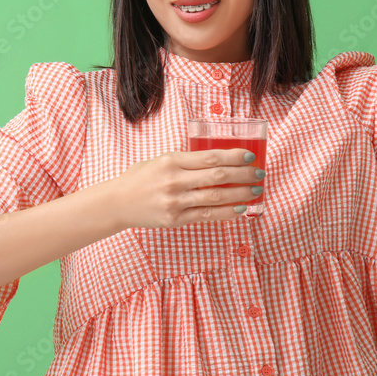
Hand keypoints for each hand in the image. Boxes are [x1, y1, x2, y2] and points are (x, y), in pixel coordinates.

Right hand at [111, 149, 264, 229]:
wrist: (117, 202)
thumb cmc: (141, 178)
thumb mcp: (161, 161)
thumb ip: (186, 161)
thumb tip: (219, 159)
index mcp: (172, 161)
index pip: (210, 157)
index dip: (234, 156)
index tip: (250, 155)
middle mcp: (174, 180)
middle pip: (217, 176)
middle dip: (243, 174)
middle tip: (259, 173)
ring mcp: (175, 202)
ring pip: (216, 197)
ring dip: (240, 193)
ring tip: (255, 190)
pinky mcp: (175, 219)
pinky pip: (206, 216)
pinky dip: (226, 212)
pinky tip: (240, 209)